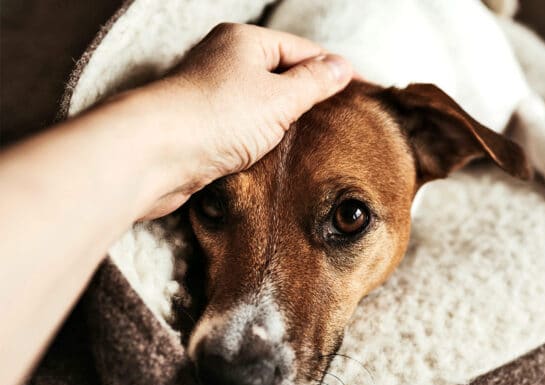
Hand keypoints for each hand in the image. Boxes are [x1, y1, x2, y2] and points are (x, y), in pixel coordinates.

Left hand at [136, 23, 353, 218]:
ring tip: (309, 140)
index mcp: (244, 41)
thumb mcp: (280, 97)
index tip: (360, 91)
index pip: (302, 50)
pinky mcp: (200, 124)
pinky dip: (259, 137)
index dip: (332, 70)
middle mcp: (224, 60)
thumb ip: (314, 82)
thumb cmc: (217, 116)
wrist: (155, 153)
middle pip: (279, 75)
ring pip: (259, 103)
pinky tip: (273, 154)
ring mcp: (210, 92)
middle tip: (338, 120)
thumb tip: (341, 66)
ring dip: (282, 121)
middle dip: (307, 97)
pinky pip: (241, 126)